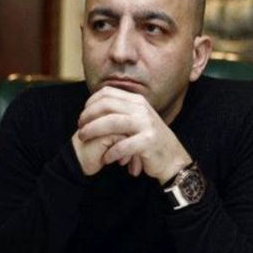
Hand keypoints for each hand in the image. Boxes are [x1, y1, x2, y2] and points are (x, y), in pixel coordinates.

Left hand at [76, 86, 191, 182]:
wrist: (173, 159)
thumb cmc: (150, 141)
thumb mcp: (138, 119)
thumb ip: (122, 111)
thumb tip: (97, 103)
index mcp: (137, 101)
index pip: (107, 94)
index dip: (90, 103)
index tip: (83, 116)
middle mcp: (142, 109)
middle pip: (106, 105)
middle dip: (88, 116)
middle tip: (80, 128)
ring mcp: (146, 124)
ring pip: (111, 122)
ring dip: (93, 131)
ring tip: (84, 139)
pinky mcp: (148, 141)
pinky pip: (122, 145)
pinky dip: (110, 152)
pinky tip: (105, 158)